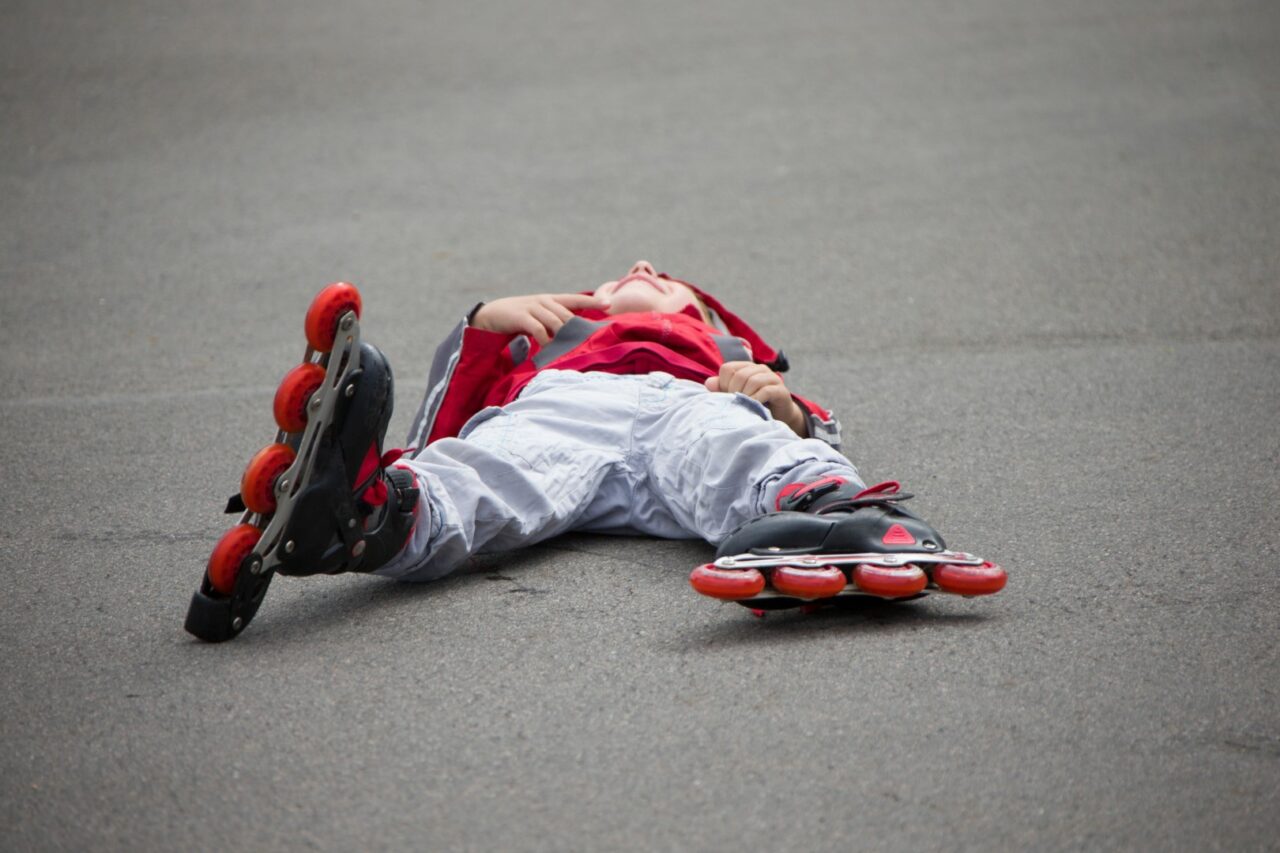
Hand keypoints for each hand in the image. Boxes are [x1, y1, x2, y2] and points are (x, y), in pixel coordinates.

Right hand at [471, 293, 611, 344]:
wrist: (491, 314)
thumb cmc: (519, 318)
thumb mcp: (538, 316)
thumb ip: (554, 322)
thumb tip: (572, 336)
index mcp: (550, 300)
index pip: (574, 299)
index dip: (592, 301)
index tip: (609, 304)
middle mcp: (544, 301)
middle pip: (567, 315)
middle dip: (579, 328)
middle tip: (589, 340)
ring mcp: (532, 307)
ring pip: (555, 322)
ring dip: (564, 336)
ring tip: (572, 349)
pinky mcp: (521, 316)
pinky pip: (539, 329)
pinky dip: (546, 340)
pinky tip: (548, 349)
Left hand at [705, 361, 808, 436]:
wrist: (778, 417)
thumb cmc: (753, 405)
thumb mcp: (735, 397)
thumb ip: (721, 389)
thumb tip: (708, 383)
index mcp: (746, 367)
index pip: (727, 368)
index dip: (724, 384)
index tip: (729, 397)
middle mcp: (759, 369)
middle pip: (740, 375)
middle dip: (735, 392)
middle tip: (737, 404)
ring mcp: (772, 377)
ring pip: (753, 381)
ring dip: (746, 396)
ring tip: (746, 406)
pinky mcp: (780, 390)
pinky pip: (766, 391)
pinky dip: (757, 400)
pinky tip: (755, 407)